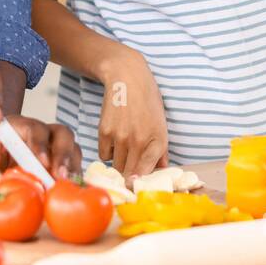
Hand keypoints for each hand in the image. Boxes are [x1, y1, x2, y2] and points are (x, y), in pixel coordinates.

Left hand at [0, 116, 81, 192]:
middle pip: (61, 134)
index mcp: (16, 127)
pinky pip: (73, 165)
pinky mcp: (57, 164)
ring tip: (67, 186)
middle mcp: (38, 133)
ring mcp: (50, 147)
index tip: (41, 162)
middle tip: (60, 177)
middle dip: (63, 155)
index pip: (33, 129)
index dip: (40, 144)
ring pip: (72, 148)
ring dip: (73, 167)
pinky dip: (74, 178)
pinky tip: (71, 191)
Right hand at [97, 47, 167, 179]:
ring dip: (119, 163)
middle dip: (129, 176)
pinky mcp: (104, 132)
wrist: (128, 79)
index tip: (136, 186)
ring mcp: (120, 137)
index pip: (146, 174)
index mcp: (157, 141)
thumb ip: (161, 151)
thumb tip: (161, 171)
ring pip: (116, 166)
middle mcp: (139, 142)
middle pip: (129, 174)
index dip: (140, 183)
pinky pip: (104, 155)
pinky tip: (114, 139)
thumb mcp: (161, 125)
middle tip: (129, 173)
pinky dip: (108, 152)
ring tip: (123, 150)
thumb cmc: (148, 101)